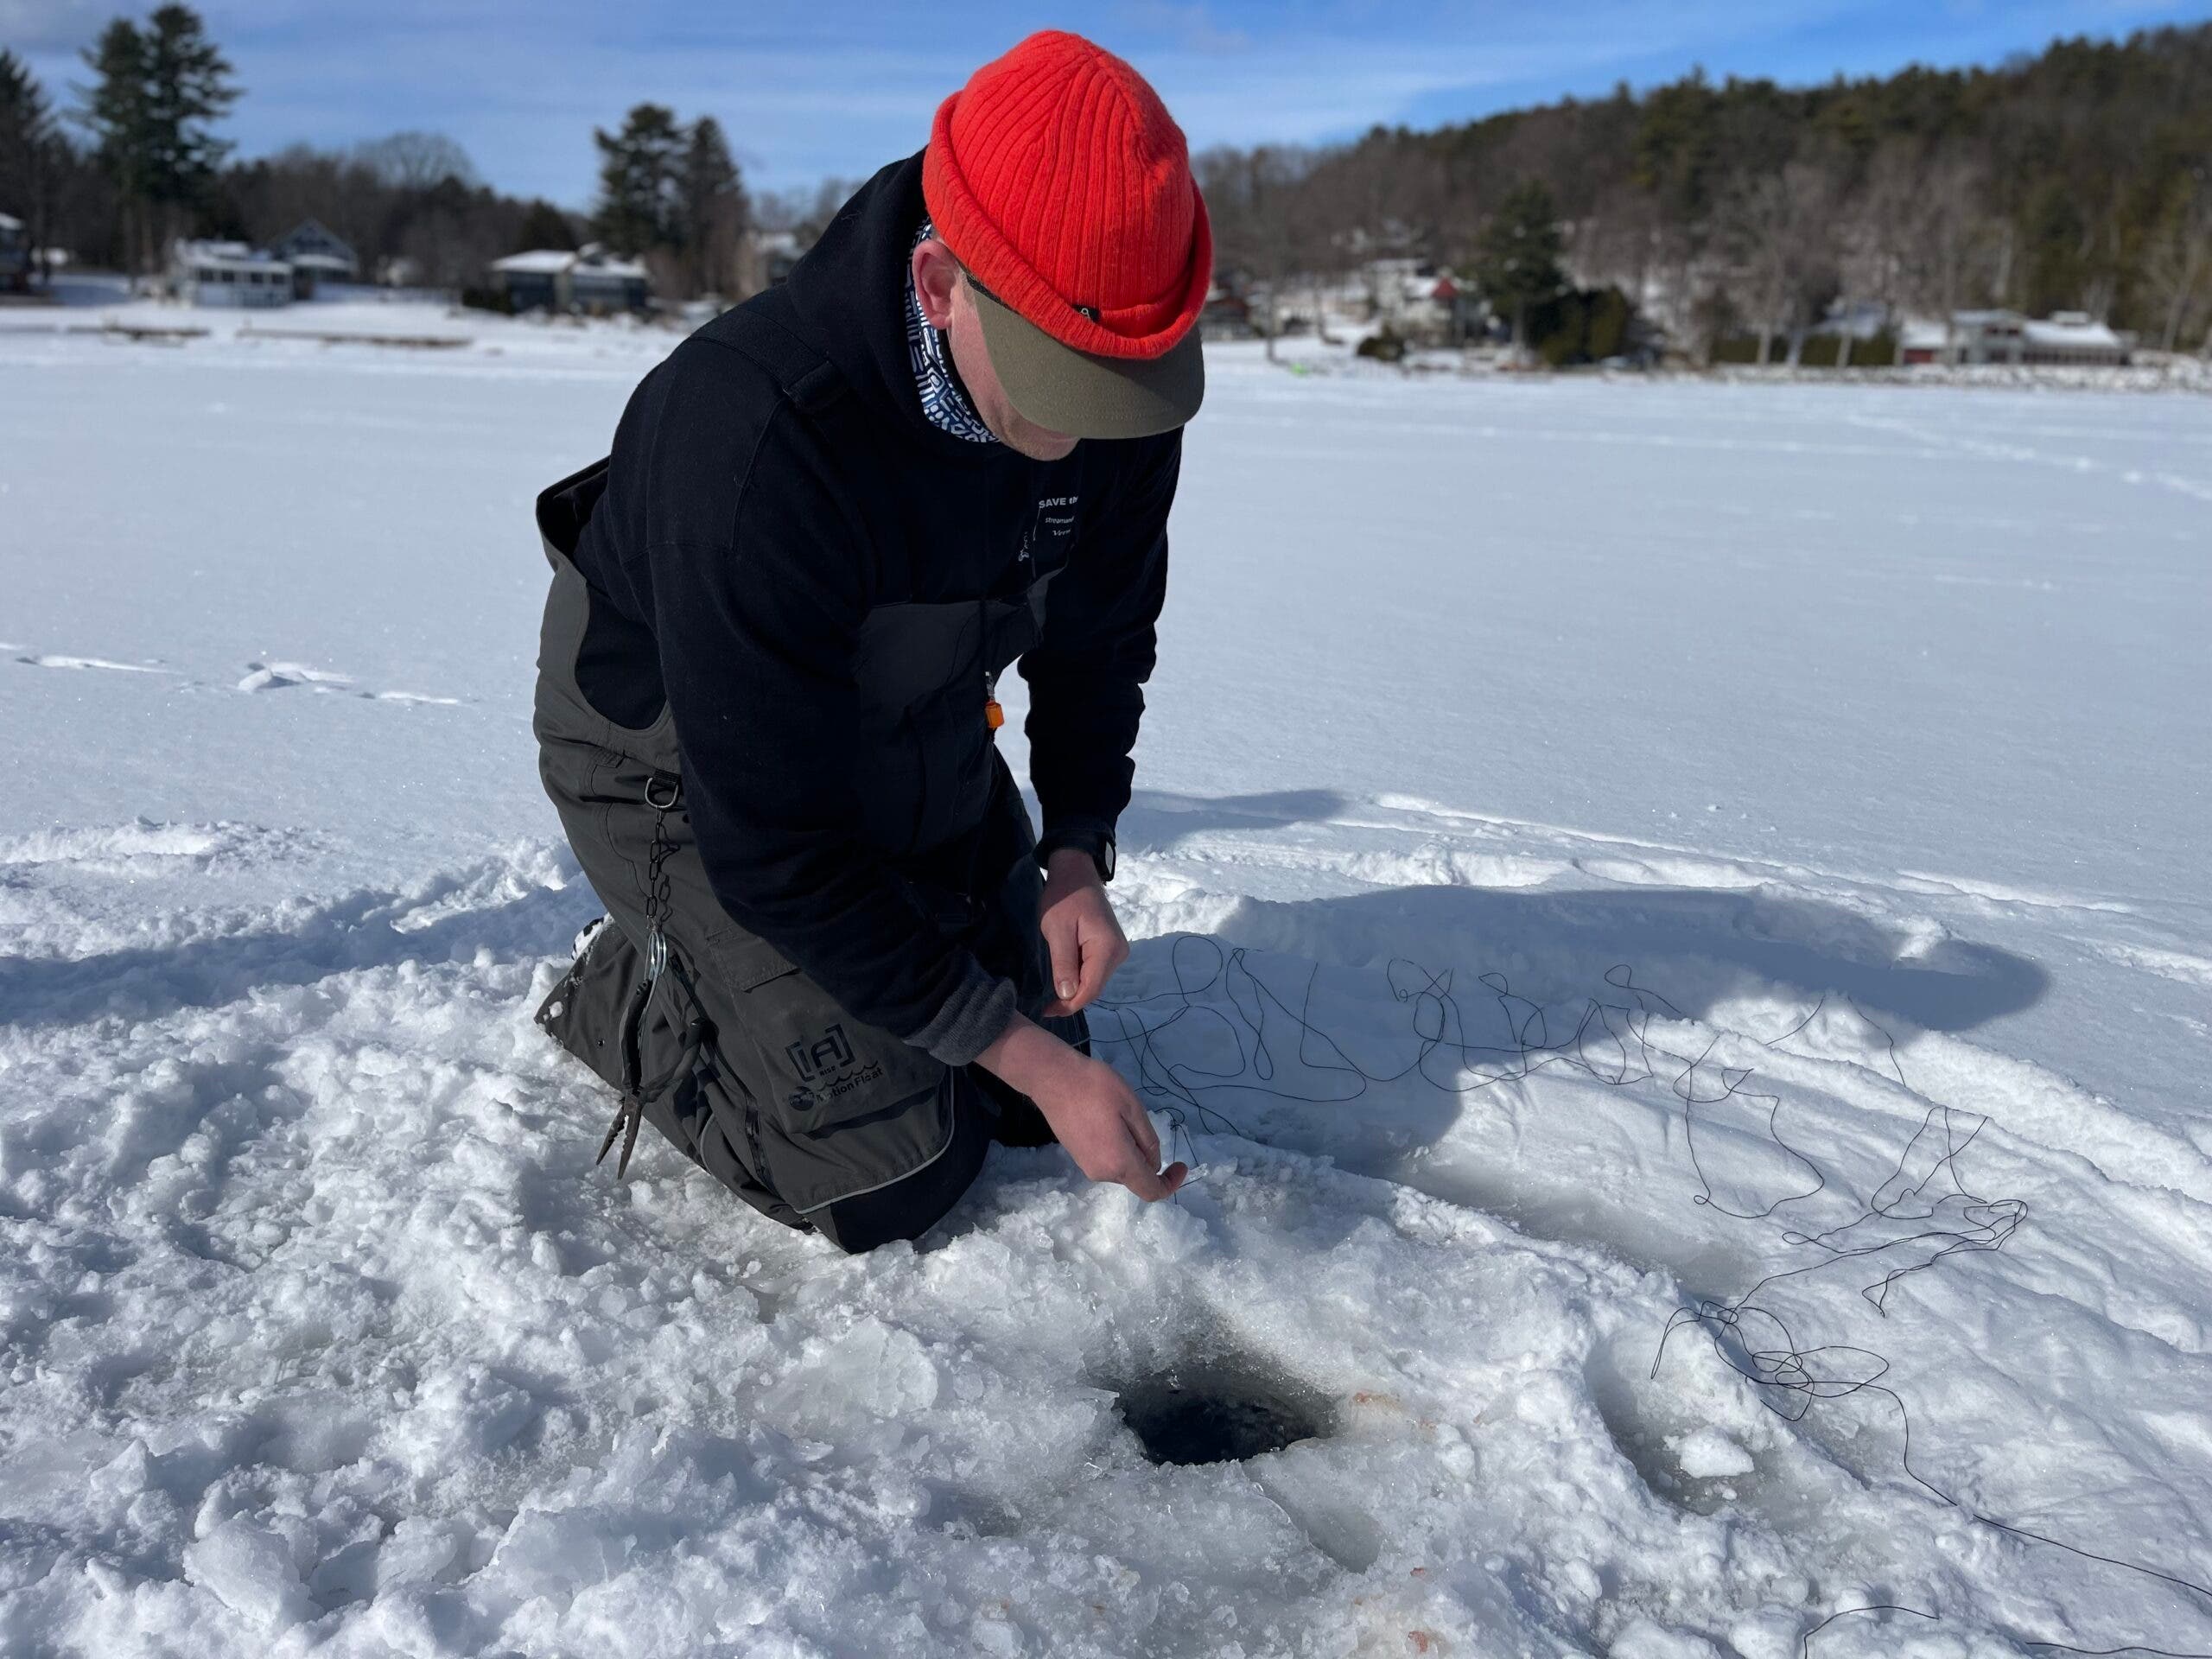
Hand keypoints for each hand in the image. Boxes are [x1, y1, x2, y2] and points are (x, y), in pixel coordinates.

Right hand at [977, 1016, 1186, 1200]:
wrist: (1052, 1078)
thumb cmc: (1096, 1088)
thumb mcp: (1133, 1108)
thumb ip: (1148, 1140)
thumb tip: (1153, 1163)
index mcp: (1119, 1163)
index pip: (1151, 1191)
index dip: (1171, 1184)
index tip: (1181, 1164)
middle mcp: (1102, 1173)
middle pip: (1136, 1176)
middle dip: (1147, 1155)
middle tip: (1140, 1119)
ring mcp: (1087, 1166)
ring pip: (1122, 1167)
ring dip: (1131, 1148)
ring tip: (1120, 1113)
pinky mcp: (1077, 1156)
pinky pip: (1107, 1159)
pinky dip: (1117, 1146)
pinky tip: (1107, 1118)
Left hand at [1039, 847, 1127, 1016]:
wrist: (1076, 872)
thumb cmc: (1064, 897)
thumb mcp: (1056, 930)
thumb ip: (1063, 963)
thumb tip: (1068, 995)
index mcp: (1107, 949)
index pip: (1090, 990)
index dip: (1068, 1005)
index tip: (1046, 1011)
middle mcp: (1118, 953)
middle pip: (1094, 988)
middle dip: (1070, 998)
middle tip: (1044, 1004)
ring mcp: (1116, 951)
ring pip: (1094, 981)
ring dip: (1074, 988)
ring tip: (1050, 992)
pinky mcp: (1110, 948)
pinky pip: (1094, 970)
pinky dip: (1078, 976)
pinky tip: (1063, 977)